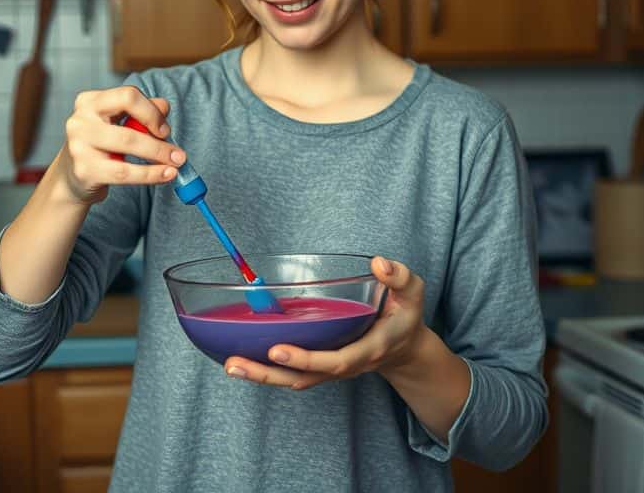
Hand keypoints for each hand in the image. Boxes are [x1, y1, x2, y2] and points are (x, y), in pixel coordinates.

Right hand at [56, 86, 187, 204]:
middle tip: (179, 154)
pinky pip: (124, 173)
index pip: (128, 96)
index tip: (165, 129)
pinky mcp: (84, 170)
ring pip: (128, 146)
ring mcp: (79, 146)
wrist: (71, 177)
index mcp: (89, 101)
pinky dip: (150, 175)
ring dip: (158, 156)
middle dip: (160, 141)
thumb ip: (141, 111)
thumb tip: (164, 106)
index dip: (152, 112)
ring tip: (175, 165)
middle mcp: (80, 120)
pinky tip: (165, 175)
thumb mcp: (117, 123)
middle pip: (130, 125)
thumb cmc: (100, 146)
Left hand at [223, 256, 426, 389]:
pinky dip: (267, 371)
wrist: (404, 347)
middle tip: (237, 364)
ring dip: (261, 376)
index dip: (307, 359)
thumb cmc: (404, 316)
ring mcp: (331, 371)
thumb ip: (399, 278)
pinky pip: (291, 374)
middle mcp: (346, 365)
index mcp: (368, 349)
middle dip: (269, 373)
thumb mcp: (413, 294)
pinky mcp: (320, 368)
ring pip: (293, 380)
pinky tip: (241, 360)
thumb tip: (379, 264)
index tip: (278, 350)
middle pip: (305, 378)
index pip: (336, 360)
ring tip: (231, 366)